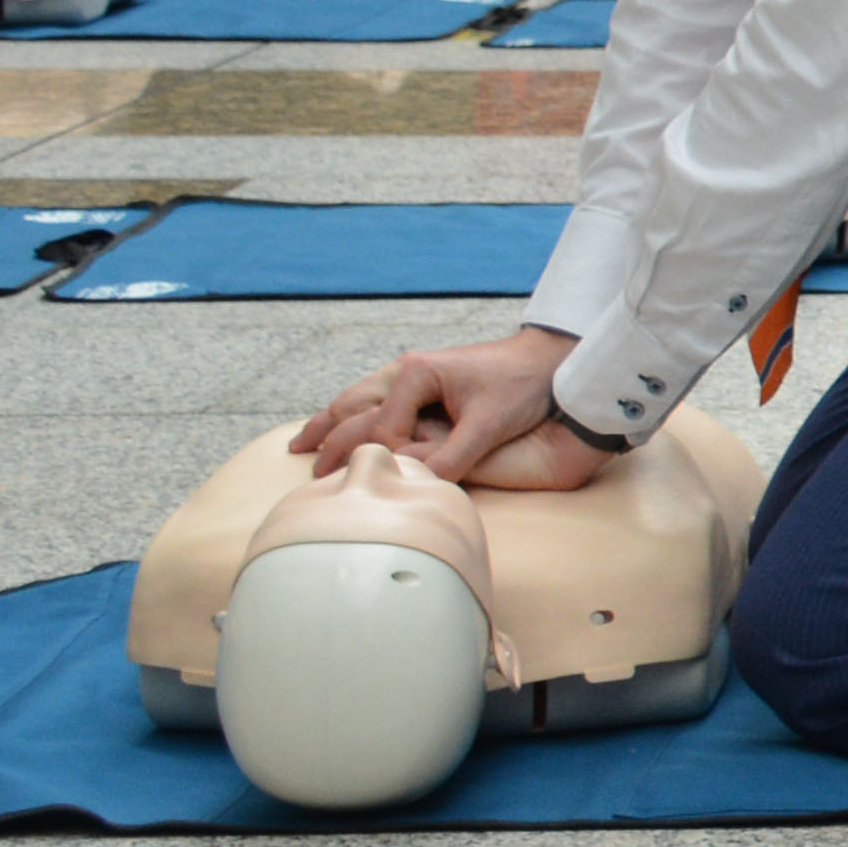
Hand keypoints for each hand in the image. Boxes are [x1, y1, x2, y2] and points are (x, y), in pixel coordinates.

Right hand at [288, 328, 605, 489]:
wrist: (547, 359)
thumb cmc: (521, 388)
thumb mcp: (489, 425)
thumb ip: (452, 457)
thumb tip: (417, 487)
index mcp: (416, 375)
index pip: (382, 428)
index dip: (383, 458)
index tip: (383, 482)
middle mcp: (404, 371)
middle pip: (351, 408)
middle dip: (326, 437)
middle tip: (303, 466)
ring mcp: (408, 375)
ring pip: (355, 401)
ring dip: (329, 423)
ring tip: (300, 446)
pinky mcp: (418, 382)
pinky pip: (373, 400)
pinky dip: (349, 415)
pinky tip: (337, 429)